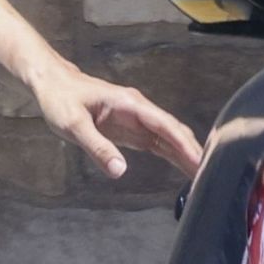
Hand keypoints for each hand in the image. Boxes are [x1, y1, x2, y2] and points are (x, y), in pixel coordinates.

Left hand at [30, 61, 202, 179]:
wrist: (51, 84)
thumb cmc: (60, 100)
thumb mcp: (73, 124)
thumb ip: (96, 147)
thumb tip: (119, 170)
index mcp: (130, 104)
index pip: (165, 125)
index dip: (184, 144)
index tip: (201, 162)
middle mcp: (139, 110)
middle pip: (174, 132)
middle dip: (193, 152)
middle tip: (211, 178)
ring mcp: (137, 120)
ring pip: (170, 139)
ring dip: (186, 156)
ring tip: (206, 179)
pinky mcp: (132, 130)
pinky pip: (158, 144)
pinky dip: (173, 156)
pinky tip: (186, 170)